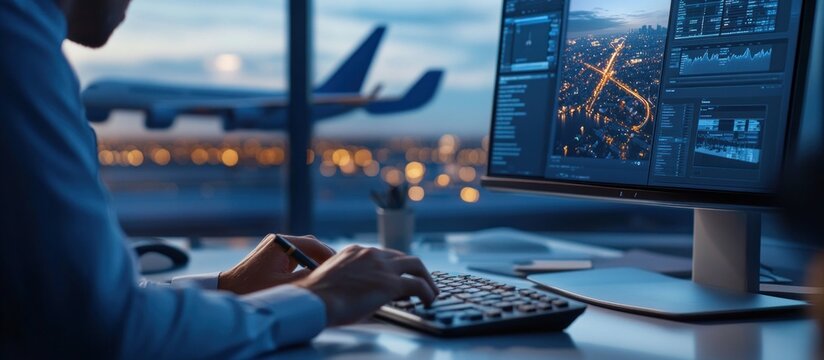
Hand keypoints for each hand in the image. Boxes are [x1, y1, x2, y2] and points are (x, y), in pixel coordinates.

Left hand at [218, 234, 334, 294]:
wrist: (226, 293)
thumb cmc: (252, 291)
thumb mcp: (285, 287)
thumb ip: (308, 277)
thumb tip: (326, 273)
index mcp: (280, 243)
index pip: (313, 245)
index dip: (329, 257)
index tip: (340, 270)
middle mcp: (277, 241)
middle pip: (310, 246)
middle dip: (323, 260)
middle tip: (335, 275)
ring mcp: (274, 248)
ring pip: (303, 253)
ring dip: (314, 264)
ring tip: (325, 279)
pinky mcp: (272, 257)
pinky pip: (295, 258)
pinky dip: (304, 267)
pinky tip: (310, 281)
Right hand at [293, 245, 437, 326]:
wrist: (314, 300)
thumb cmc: (319, 297)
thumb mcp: (337, 280)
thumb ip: (354, 279)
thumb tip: (368, 294)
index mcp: (355, 251)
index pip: (384, 254)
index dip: (395, 267)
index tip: (400, 276)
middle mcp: (371, 253)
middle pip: (402, 256)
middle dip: (414, 269)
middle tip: (421, 282)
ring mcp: (382, 266)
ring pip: (416, 265)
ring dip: (426, 279)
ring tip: (431, 293)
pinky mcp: (391, 283)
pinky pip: (418, 285)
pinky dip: (428, 292)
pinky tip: (429, 301)